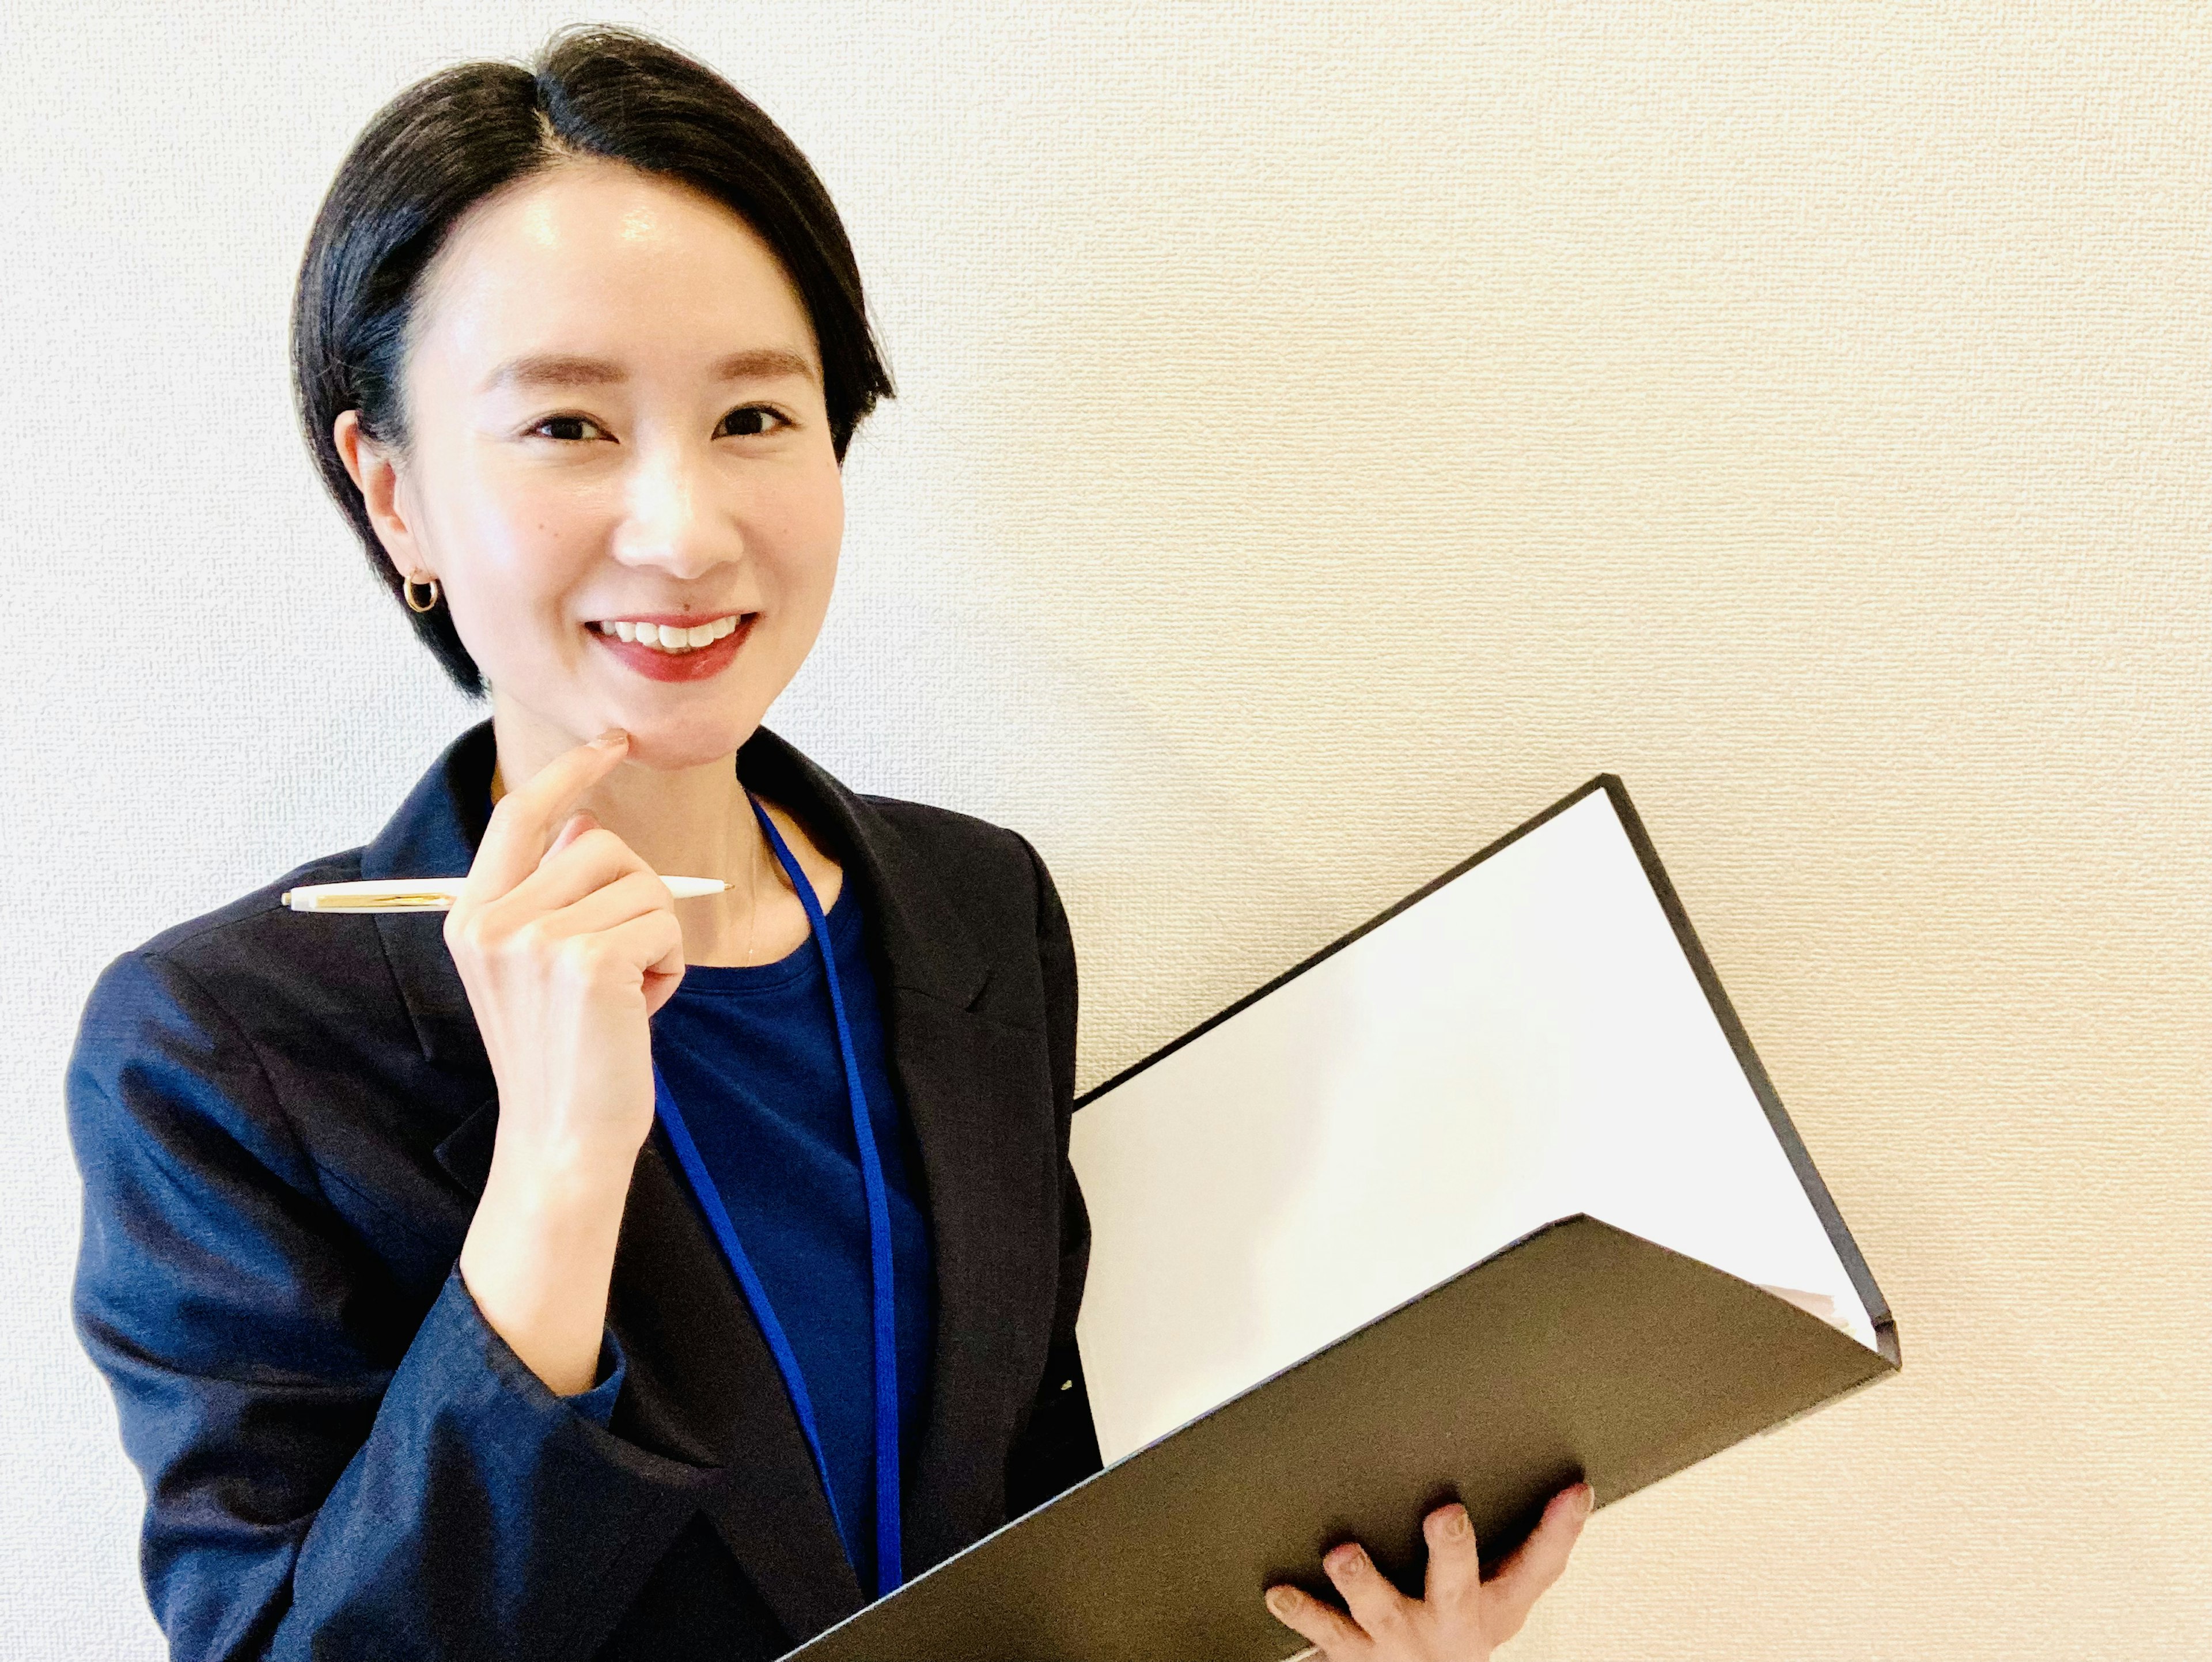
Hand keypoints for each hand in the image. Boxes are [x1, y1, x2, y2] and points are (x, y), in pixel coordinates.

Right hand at [445, 728, 684, 1169]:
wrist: (563, 1139)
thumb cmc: (564, 1053)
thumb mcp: (535, 966)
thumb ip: (549, 893)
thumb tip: (585, 820)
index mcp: (471, 916)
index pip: (519, 813)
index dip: (570, 771)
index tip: (612, 743)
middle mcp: (494, 922)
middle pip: (599, 843)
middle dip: (635, 895)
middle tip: (618, 967)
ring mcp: (538, 941)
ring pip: (642, 884)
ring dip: (655, 936)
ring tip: (625, 994)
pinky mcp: (588, 963)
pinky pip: (665, 923)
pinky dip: (670, 965)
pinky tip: (641, 1008)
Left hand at [1263, 1484, 1593, 1660]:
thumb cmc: (1458, 1628)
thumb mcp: (1503, 1593)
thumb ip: (1538, 1543)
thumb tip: (1578, 1489)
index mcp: (1490, 1605)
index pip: (1538, 1567)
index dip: (1558, 1530)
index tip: (1572, 1491)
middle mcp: (1448, 1626)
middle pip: (1458, 1587)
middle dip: (1451, 1551)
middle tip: (1445, 1515)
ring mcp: (1397, 1643)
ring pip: (1381, 1614)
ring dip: (1363, 1584)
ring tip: (1344, 1554)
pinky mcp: (1350, 1653)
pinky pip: (1323, 1636)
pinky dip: (1300, 1613)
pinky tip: (1279, 1592)